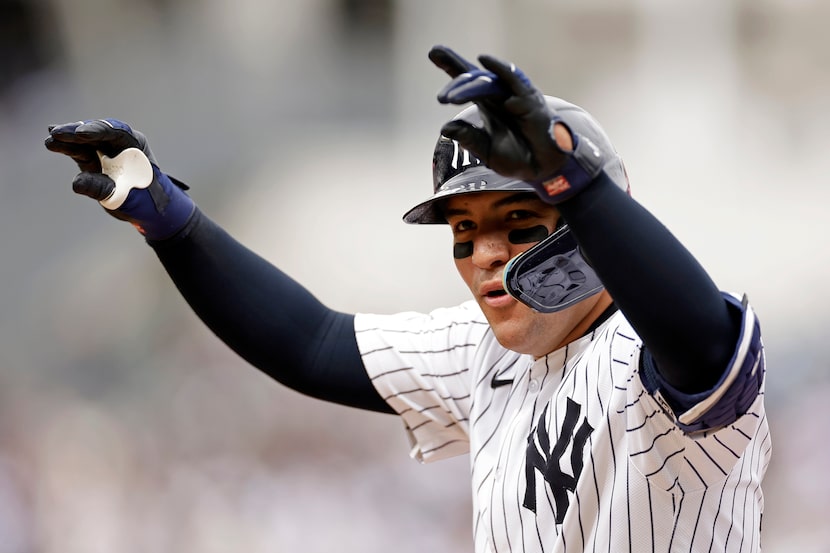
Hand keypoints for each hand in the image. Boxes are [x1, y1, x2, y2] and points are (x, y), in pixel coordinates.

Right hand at [45, 119, 194, 239]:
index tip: (81, 133)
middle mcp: (119, 143)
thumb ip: (102, 189)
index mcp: (135, 145)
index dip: (97, 130)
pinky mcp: (92, 158)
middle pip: (96, 132)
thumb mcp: (126, 198)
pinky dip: (66, 146)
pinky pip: (78, 149)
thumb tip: (76, 183)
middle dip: (76, 132)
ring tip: (51, 138)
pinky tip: (52, 142)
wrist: (147, 207)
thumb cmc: (143, 199)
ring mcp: (104, 149)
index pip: (116, 132)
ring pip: (84, 139)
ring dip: (67, 138)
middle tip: (57, 132)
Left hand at [429, 45, 606, 203]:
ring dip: (468, 86)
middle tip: (438, 72)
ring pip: (488, 83)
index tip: (432, 52)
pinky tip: (484, 61)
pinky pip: (515, 81)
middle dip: (455, 66)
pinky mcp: (530, 100)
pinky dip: (501, 70)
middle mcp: (499, 97)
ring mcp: (514, 96)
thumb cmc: (518, 158)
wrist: (543, 169)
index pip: (467, 84)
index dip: (452, 67)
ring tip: (450, 97)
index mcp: (487, 106)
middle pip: (475, 77)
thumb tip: (446, 127)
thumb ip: (469, 139)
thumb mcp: (487, 151)